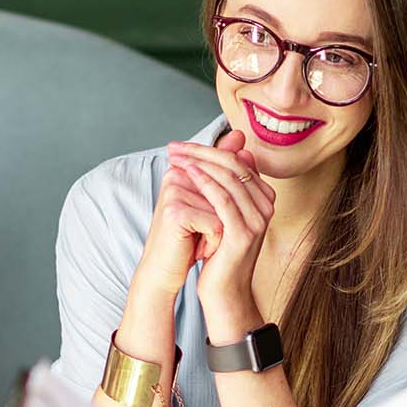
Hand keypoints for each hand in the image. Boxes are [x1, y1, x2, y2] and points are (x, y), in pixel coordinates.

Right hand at [129, 144, 223, 304]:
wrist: (166, 270)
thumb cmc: (187, 238)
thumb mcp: (209, 203)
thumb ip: (225, 169)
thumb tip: (241, 136)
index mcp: (181, 169)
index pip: (222, 170)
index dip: (229, 200)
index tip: (213, 219)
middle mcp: (175, 176)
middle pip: (225, 189)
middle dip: (226, 216)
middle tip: (213, 233)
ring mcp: (174, 193)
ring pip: (223, 207)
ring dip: (221, 231)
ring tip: (203, 241)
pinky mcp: (175, 213)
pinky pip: (216, 223)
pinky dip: (213, 241)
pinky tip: (197, 249)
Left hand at [169, 133, 274, 336]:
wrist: (224, 292)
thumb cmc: (218, 253)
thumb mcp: (221, 216)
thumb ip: (222, 189)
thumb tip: (209, 165)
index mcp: (263, 199)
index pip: (237, 161)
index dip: (208, 149)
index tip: (181, 146)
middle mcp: (266, 206)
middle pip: (234, 165)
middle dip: (201, 152)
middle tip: (174, 147)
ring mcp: (258, 220)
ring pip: (229, 178)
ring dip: (200, 163)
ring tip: (176, 157)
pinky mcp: (244, 232)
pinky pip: (224, 199)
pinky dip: (205, 183)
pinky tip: (188, 174)